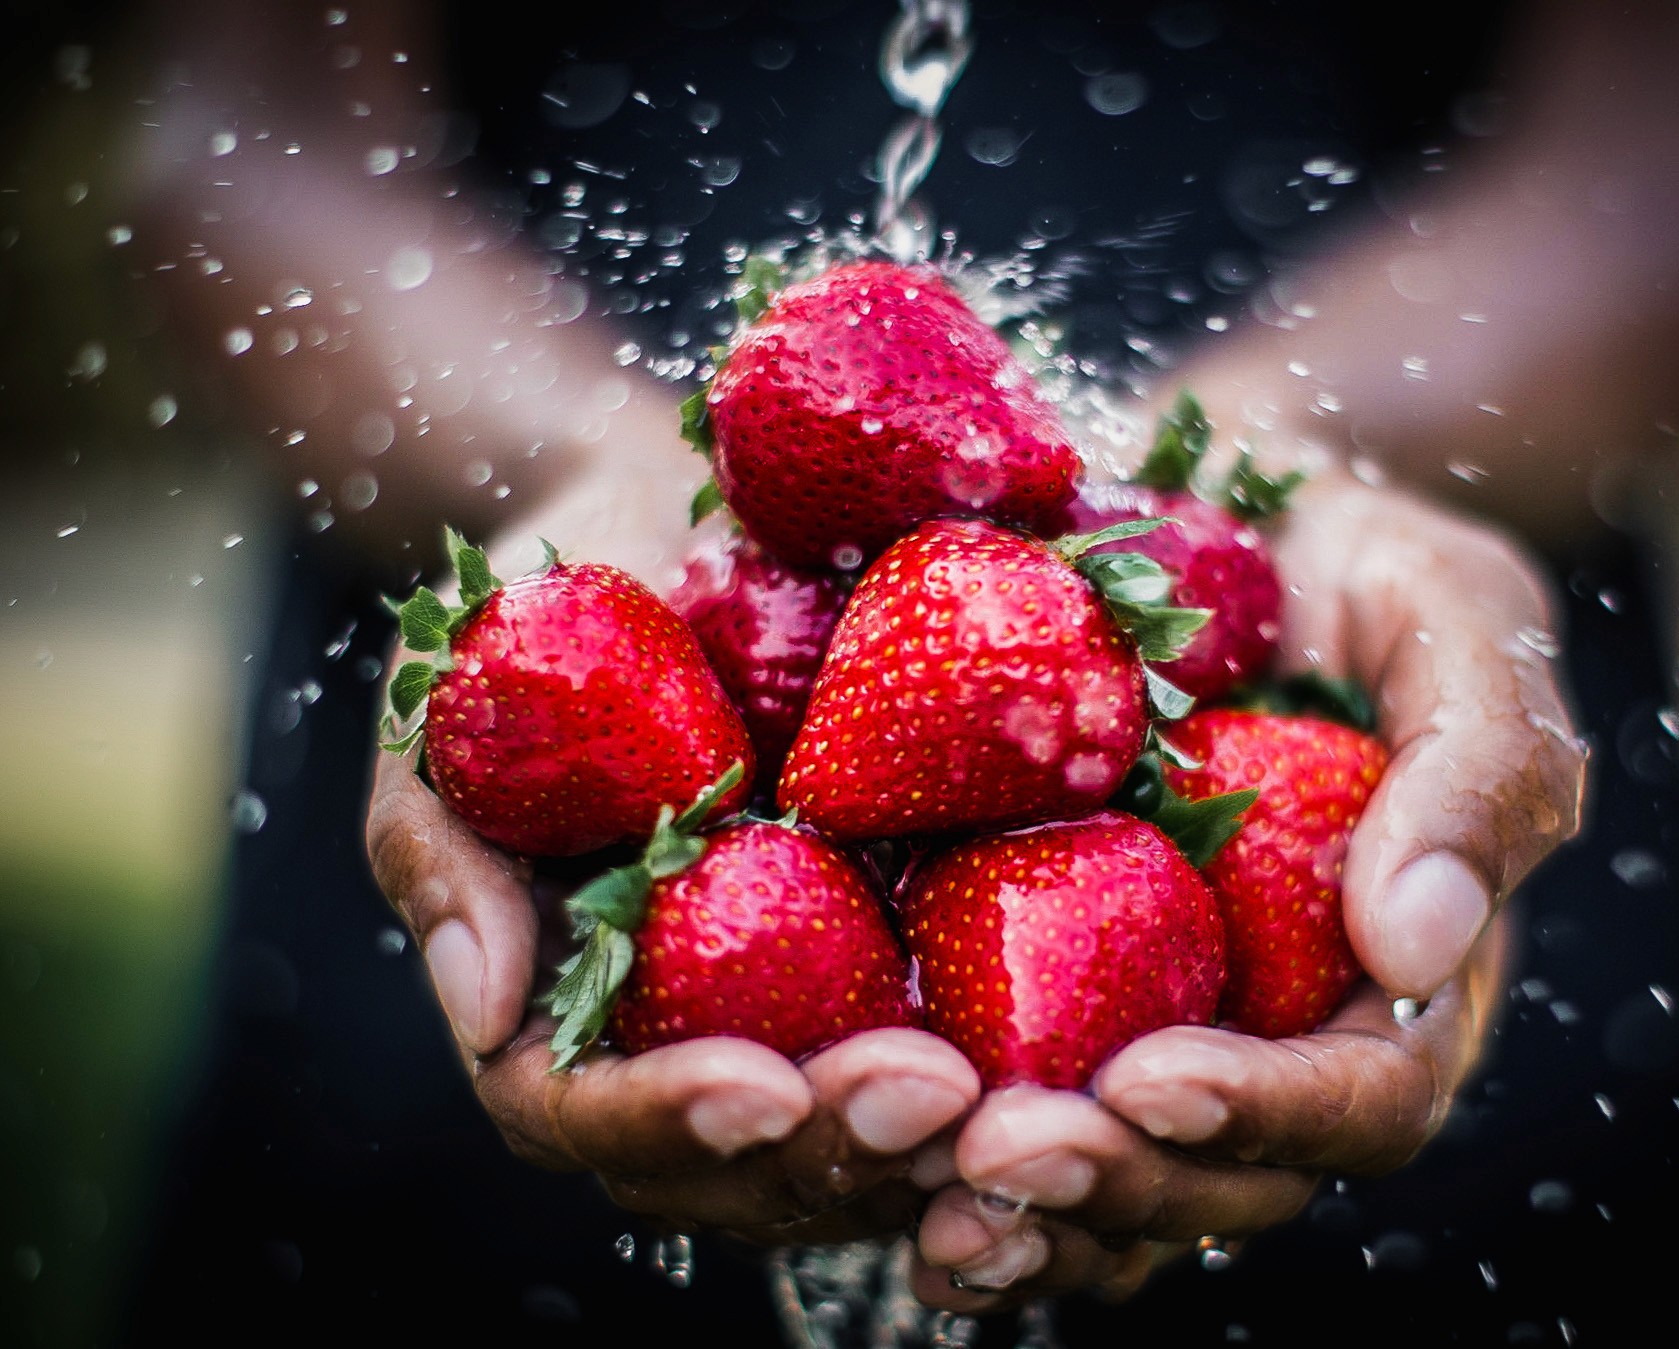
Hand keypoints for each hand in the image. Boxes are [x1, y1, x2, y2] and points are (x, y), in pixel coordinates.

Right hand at [362, 457, 983, 1243]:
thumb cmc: (540, 620)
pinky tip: (1115, 1061)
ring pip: (874, 1138)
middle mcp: (698, 1038)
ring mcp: (813, 1006)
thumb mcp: (448, 710)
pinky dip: (1037, 1075)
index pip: (593, 1118)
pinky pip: (982, 1037)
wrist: (667, 523)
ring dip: (952, 1147)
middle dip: (843, 1150)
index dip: (670, 1126)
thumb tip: (485, 1006)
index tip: (761, 1088)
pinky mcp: (919, 948)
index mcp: (571, 1008)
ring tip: (1032, 1104)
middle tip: (938, 1097)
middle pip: (754, 1168)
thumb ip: (441, 853)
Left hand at [907, 474, 1584, 1306]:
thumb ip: (1480, 762)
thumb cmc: (1335, 556)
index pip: (1363, 1097)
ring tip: (911, 1184)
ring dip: (1009, 1210)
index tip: (1151, 1076)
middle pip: (1215, 1178)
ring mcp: (1138, 1016)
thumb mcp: (1448, 610)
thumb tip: (1418, 950)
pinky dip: (917, 1148)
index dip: (1268, 1112)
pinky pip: (983, 1102)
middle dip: (1114, 1182)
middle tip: (1000, 1149)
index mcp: (1386, 972)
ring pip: (1097, 1177)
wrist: (1180, 503)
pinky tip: (835, 1137)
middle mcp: (1260, 1026)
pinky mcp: (1019, 984)